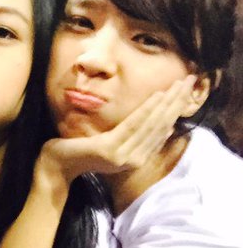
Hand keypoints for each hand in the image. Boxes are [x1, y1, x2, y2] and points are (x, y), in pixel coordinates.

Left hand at [38, 76, 195, 184]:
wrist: (58, 165)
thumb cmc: (81, 150)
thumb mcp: (112, 142)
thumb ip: (133, 137)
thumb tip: (162, 126)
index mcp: (136, 158)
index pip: (162, 132)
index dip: (176, 112)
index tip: (186, 94)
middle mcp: (134, 160)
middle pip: (161, 127)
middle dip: (177, 102)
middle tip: (190, 82)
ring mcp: (123, 156)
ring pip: (151, 125)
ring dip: (168, 103)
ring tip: (179, 85)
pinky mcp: (111, 150)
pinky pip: (132, 126)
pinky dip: (147, 111)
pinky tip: (157, 97)